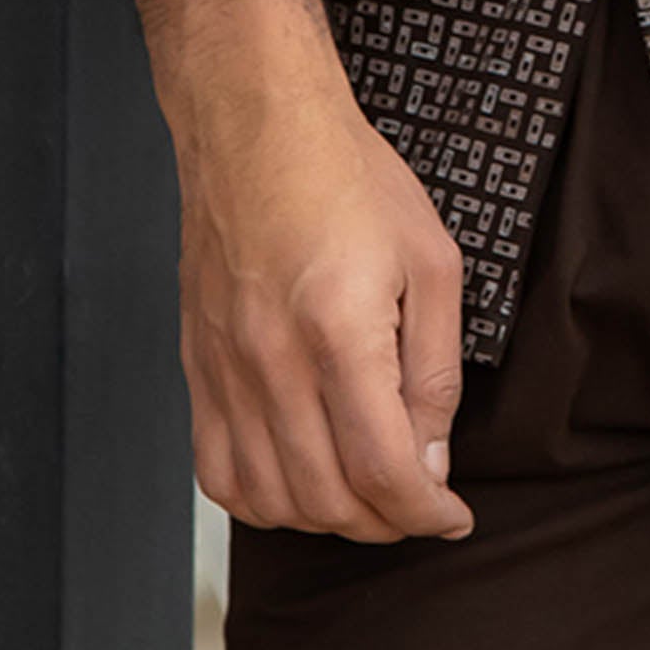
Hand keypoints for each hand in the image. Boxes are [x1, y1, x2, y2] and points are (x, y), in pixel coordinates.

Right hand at [172, 35, 469, 540]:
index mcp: (338, 331)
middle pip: (326, 499)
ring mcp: (224, 369)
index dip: (427, 512)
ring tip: (367, 497)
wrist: (255, 125)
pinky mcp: (197, 368)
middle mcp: (270, 360)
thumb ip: (434, 371)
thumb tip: (431, 458)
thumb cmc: (345, 176)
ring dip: (327, 520)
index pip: (382, 469)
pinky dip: (263, 502)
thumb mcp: (430, 262)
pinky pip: (217, 472)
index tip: (452, 514)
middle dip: (387, 524)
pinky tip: (301, 482)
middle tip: (419, 504)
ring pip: (269, 500)